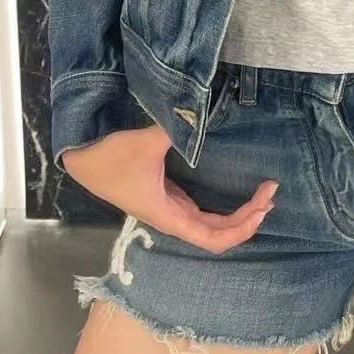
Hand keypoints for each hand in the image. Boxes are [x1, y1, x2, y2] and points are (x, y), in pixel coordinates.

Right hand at [62, 124, 278, 253]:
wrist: (82, 158)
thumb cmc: (111, 157)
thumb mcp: (145, 143)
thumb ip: (175, 128)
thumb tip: (202, 115)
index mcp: (169, 215)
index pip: (213, 238)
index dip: (241, 229)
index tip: (262, 208)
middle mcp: (172, 217)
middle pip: (217, 233)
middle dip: (247, 218)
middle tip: (271, 193)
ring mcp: (170, 208)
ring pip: (210, 223)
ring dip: (237, 215)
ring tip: (262, 197)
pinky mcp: (166, 196)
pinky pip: (201, 212)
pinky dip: (223, 208)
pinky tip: (237, 196)